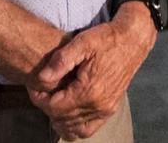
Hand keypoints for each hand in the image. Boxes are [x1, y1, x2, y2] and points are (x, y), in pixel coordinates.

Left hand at [27, 4, 155, 139]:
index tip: (34, 88)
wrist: (132, 40)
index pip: (55, 107)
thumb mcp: (82, 42)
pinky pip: (89, 129)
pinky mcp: (110, 109)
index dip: (40, 100)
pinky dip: (75, 126)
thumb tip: (42, 78)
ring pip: (74, 127)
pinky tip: (67, 115)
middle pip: (63, 118)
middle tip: (41, 92)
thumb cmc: (106, 38)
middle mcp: (98, 105)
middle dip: (47, 107)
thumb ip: (61, 61)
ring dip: (59, 118)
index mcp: (89, 90)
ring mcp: (105, 109)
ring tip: (53, 101)